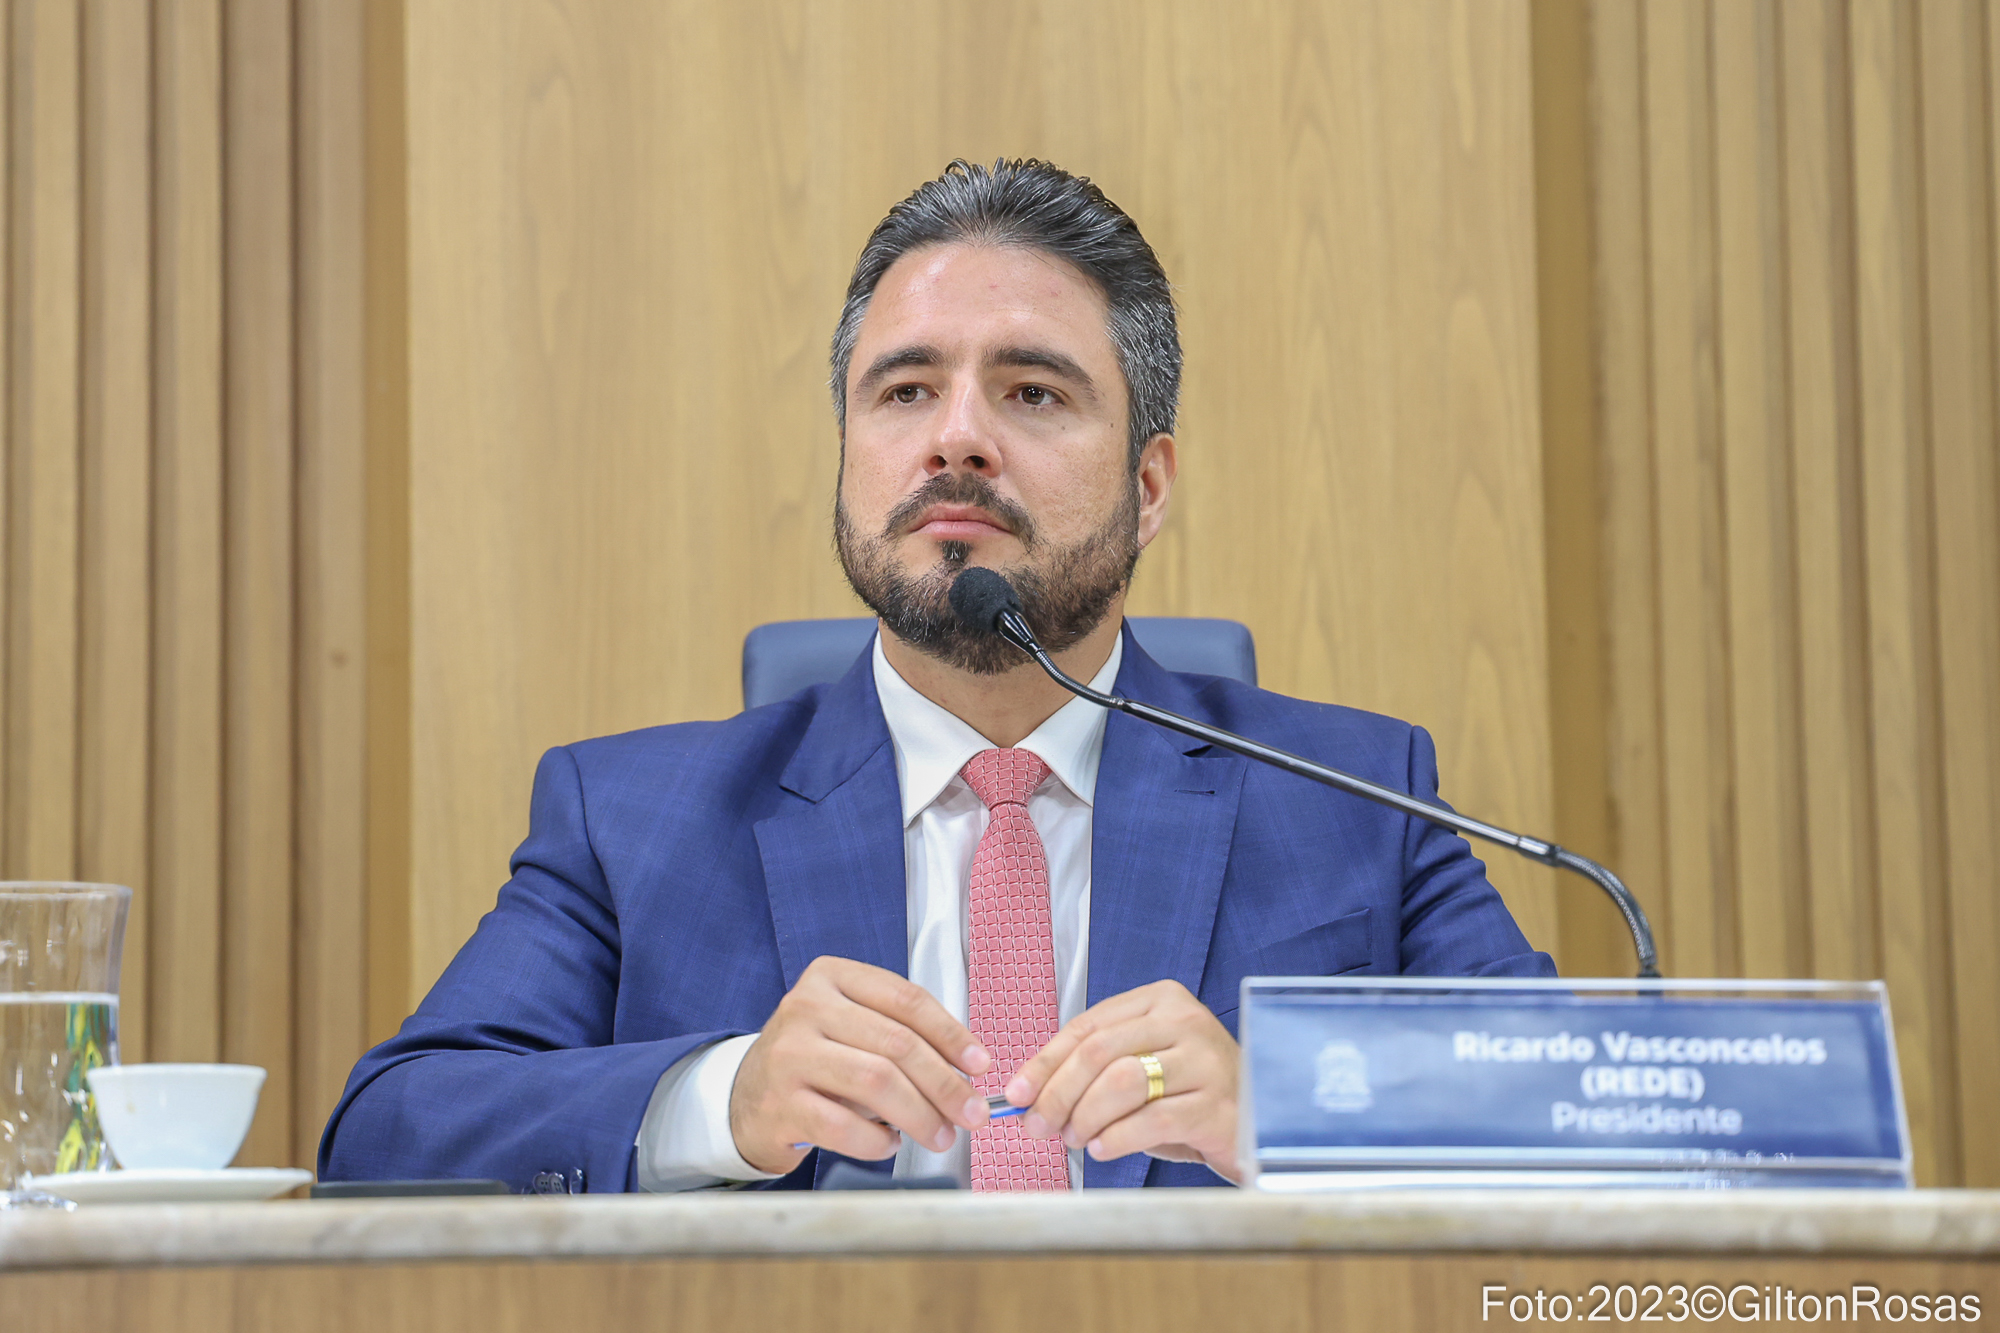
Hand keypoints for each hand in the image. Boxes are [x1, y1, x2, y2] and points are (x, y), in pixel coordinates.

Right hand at [728, 956, 992, 1174]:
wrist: (747, 1095)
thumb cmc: (816, 1058)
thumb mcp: (853, 1026)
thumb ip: (902, 1033)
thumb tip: (968, 1069)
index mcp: (830, 976)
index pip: (906, 999)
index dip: (951, 1034)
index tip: (980, 1064)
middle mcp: (806, 1007)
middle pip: (897, 1044)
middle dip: (945, 1084)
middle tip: (973, 1114)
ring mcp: (788, 1055)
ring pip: (876, 1083)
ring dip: (921, 1115)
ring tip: (941, 1135)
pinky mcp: (780, 1104)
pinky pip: (845, 1127)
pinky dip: (879, 1141)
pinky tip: (891, 1143)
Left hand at [1006, 979, 1240, 1181]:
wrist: (1259, 1122)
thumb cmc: (1190, 1096)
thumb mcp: (1141, 1069)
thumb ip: (1093, 1071)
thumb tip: (1031, 1095)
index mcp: (1161, 1000)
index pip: (1087, 1026)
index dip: (1045, 1062)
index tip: (1017, 1093)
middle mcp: (1185, 1021)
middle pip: (1099, 1052)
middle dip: (1058, 1093)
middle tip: (1038, 1125)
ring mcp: (1205, 1060)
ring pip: (1122, 1082)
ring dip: (1085, 1116)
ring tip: (1075, 1139)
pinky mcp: (1218, 1104)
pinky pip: (1153, 1119)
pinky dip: (1117, 1137)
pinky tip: (1103, 1148)